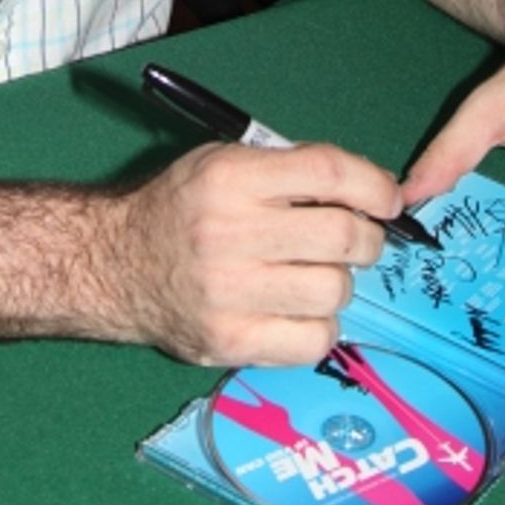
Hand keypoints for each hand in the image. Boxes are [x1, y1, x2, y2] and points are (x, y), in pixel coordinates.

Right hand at [105, 141, 400, 365]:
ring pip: (335, 291)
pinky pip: (315, 340)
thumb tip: (370, 191)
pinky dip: (318, 326)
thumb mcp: (224, 163)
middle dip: (367, 238)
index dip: (375, 186)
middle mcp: (231, 232)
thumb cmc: (182, 207)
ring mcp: (230, 293)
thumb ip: (289, 170)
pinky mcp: (232, 341)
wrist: (116, 265)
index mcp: (231, 177)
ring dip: (337, 283)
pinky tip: (296, 311)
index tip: (389, 199)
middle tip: (356, 240)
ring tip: (313, 275)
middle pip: (344, 237)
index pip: (329, 173)